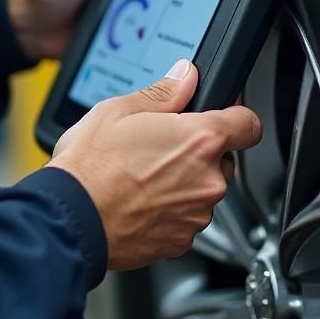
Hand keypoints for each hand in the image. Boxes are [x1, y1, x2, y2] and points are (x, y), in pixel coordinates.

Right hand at [49, 58, 261, 270]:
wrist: (70, 220)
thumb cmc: (90, 167)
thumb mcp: (119, 111)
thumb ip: (164, 93)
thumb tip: (186, 77)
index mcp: (199, 140)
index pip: (249, 124)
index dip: (236, 117)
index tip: (223, 116)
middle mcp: (207, 180)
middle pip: (223, 159)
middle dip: (198, 152)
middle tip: (159, 146)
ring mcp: (196, 215)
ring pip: (202, 191)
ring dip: (183, 183)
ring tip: (141, 176)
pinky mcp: (181, 242)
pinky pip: (185, 218)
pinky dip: (169, 210)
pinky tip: (138, 200)